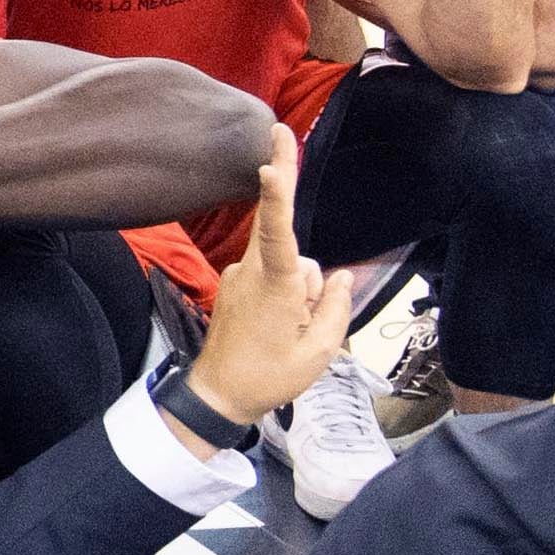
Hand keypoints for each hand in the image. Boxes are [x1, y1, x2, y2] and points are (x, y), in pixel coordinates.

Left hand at [184, 135, 361, 428]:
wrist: (218, 395)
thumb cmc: (269, 376)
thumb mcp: (320, 350)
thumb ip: (334, 305)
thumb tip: (336, 275)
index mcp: (274, 285)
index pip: (277, 229)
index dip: (278, 192)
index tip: (270, 159)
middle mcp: (252, 271)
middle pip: (285, 235)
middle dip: (293, 225)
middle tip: (290, 243)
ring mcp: (240, 275)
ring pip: (289, 263)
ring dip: (301, 290)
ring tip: (292, 331)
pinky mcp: (237, 283)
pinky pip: (275, 276)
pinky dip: (288, 295)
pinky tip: (282, 327)